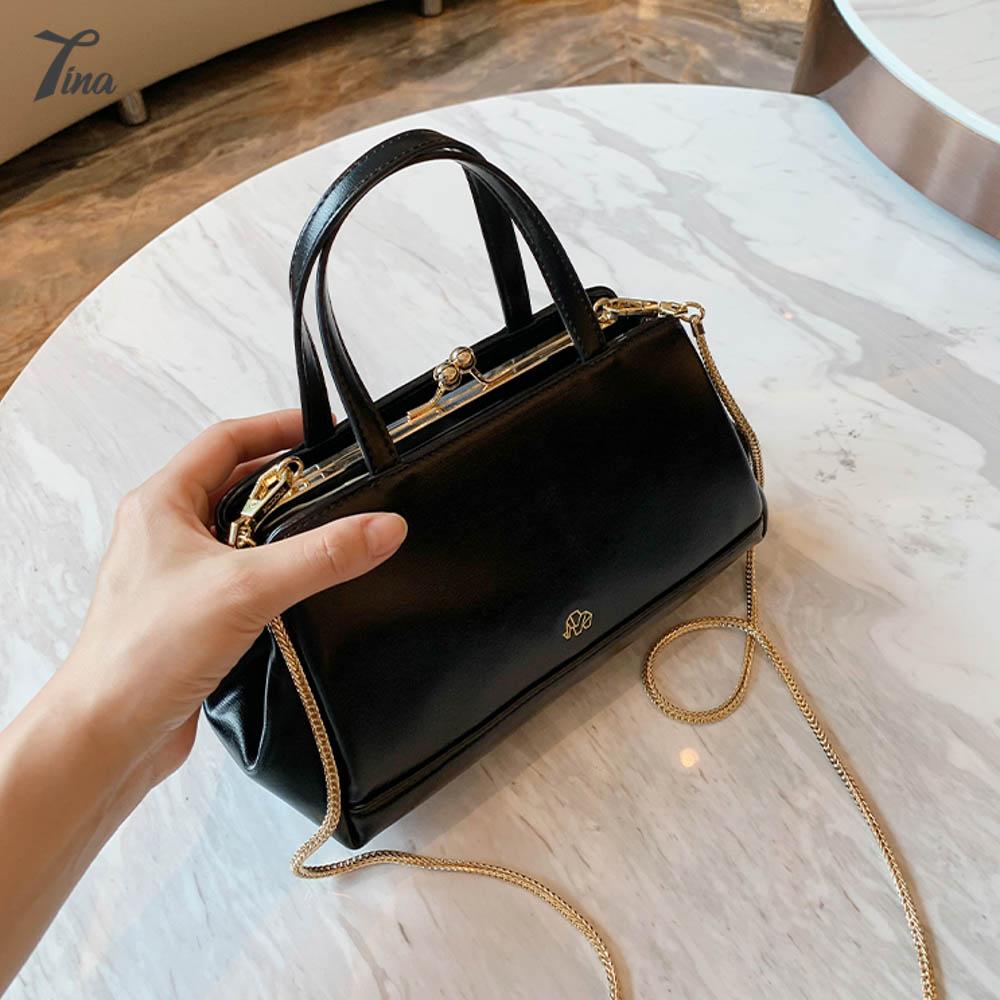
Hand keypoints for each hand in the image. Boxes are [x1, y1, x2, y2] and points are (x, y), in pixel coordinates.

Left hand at [63, 409, 406, 788]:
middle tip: (338, 483)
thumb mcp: (246, 588)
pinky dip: (273, 572)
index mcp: (161, 505)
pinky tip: (301, 589)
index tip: (326, 432)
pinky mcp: (192, 613)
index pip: (226, 441)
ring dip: (281, 529)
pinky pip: (240, 575)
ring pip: (240, 532)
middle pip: (235, 484)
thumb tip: (381, 527)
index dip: (278, 428)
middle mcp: (164, 533)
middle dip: (288, 481)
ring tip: (328, 532)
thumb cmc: (141, 656)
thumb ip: (321, 555)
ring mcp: (177, 575)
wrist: (108, 736)